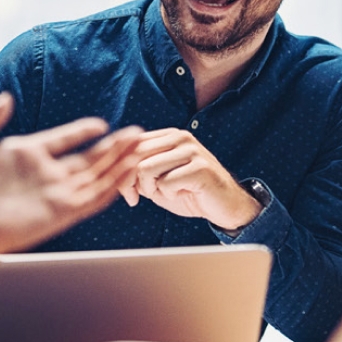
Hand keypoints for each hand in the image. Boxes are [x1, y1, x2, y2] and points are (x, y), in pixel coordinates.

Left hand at [0, 93, 143, 337]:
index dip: (81, 131)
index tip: (100, 124)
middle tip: (137, 132)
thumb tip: (7, 98)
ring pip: (97, 175)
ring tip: (141, 146)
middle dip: (113, 146)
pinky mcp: (62, 212)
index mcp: (25, 154)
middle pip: (89, 158)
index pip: (62, 139)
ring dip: (120, 161)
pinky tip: (130, 169)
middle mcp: (45, 174)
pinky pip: (95, 196)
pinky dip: (114, 183)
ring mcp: (55, 193)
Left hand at [129, 128, 262, 230]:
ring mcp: (192, 150)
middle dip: (129, 181)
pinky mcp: (200, 167)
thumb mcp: (158, 181)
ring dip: (149, 188)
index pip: (132, 145)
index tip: (129, 192)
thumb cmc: (189, 193)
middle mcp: (180, 137)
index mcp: (169, 136)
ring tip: (163, 194)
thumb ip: (139, 172)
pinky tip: (181, 194)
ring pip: (146, 168)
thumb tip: (116, 173)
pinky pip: (166, 183)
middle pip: (135, 155)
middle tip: (135, 197)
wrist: (225, 205)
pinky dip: (167, 195)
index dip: (122, 170)